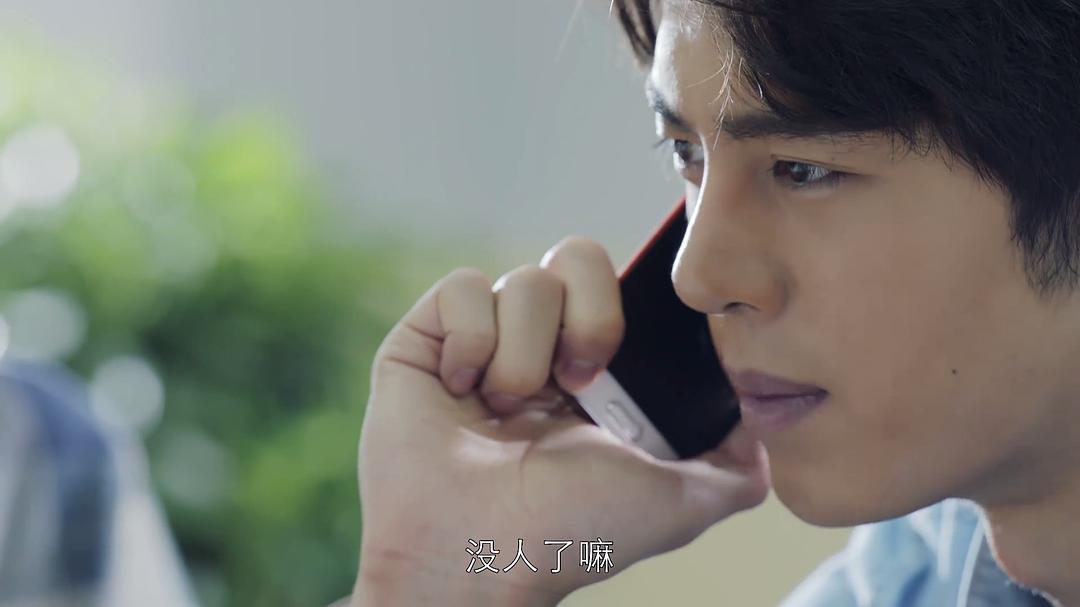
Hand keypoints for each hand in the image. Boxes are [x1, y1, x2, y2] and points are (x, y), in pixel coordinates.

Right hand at [351, 237, 769, 605]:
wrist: (480, 554)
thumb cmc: (576, 532)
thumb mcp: (682, 501)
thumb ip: (737, 463)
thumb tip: (762, 422)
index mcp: (593, 373)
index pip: (621, 287)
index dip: (624, 308)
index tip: (617, 364)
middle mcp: (539, 348)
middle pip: (577, 258)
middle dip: (587, 319)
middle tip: (576, 383)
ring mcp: (481, 342)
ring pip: (524, 281)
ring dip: (525, 354)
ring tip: (506, 412)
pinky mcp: (427, 340)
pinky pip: (463, 290)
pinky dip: (471, 344)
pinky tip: (463, 393)